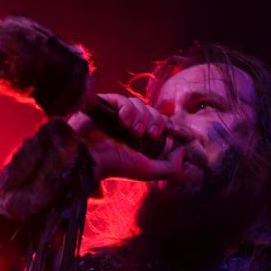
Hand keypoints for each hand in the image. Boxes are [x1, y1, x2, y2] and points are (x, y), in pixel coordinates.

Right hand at [68, 93, 206, 182]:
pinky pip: (122, 98)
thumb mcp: (147, 171)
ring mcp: (116, 114)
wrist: (87, 160)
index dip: (169, 125)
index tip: (176, 131)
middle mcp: (129, 125)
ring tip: (133, 131)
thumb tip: (183, 151)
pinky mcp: (104, 105)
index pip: (160, 123)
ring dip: (141, 117)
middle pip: (152, 111)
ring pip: (139, 104)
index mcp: (139, 139)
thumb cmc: (115, 166)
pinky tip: (123, 121)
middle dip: (155, 122)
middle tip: (149, 135)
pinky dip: (127, 109)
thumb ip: (170, 168)